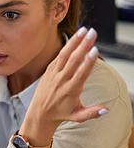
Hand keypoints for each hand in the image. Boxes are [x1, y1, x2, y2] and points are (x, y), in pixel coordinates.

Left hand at [21, 27, 105, 146]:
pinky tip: (74, 37)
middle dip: (83, 46)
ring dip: (74, 42)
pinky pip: (57, 57)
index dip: (88, 62)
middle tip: (93, 33)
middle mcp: (61, 81)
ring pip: (64, 56)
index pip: (80, 74)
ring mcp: (53, 75)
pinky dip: (66, 47)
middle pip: (73, 61)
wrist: (39, 113)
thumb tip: (107, 109)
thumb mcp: (77, 117)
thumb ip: (92, 113)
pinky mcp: (48, 72)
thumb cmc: (61, 114)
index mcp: (70, 91)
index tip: (95, 51)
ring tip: (84, 30)